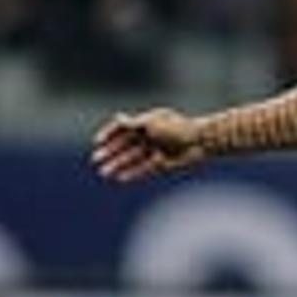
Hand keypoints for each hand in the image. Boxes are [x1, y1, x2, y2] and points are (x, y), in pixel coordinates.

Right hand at [90, 108, 206, 181]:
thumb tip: (118, 117)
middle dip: (110, 152)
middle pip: (125, 145)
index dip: (109, 134)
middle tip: (96, 160)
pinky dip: (132, 173)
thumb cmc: (176, 128)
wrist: (200, 142)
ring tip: (104, 173)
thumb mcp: (152, 123)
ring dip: (118, 165)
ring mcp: (156, 150)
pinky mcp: (163, 163)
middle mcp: (149, 136)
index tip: (97, 142)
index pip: (122, 127)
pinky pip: (144, 169)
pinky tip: (120, 178)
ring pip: (132, 158)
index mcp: (146, 122)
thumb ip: (134, 123)